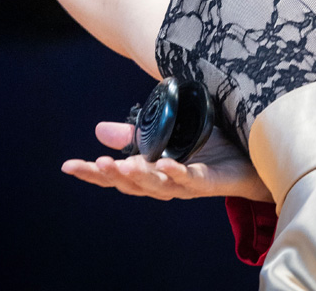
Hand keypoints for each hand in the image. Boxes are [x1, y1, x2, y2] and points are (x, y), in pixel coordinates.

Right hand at [61, 120, 273, 202]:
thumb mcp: (164, 136)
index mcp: (151, 172)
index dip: (92, 174)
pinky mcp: (209, 180)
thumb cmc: (205, 150)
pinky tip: (166, 165)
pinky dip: (178, 173)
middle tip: (94, 165)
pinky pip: (192, 179)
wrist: (247, 161)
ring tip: (121, 165)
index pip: (116, 176)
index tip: (68, 166)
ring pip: (158, 185)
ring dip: (139, 176)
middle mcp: (165, 183)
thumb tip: (98, 130)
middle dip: (113, 176)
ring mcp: (186, 184)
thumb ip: (134, 136)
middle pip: (133, 184)